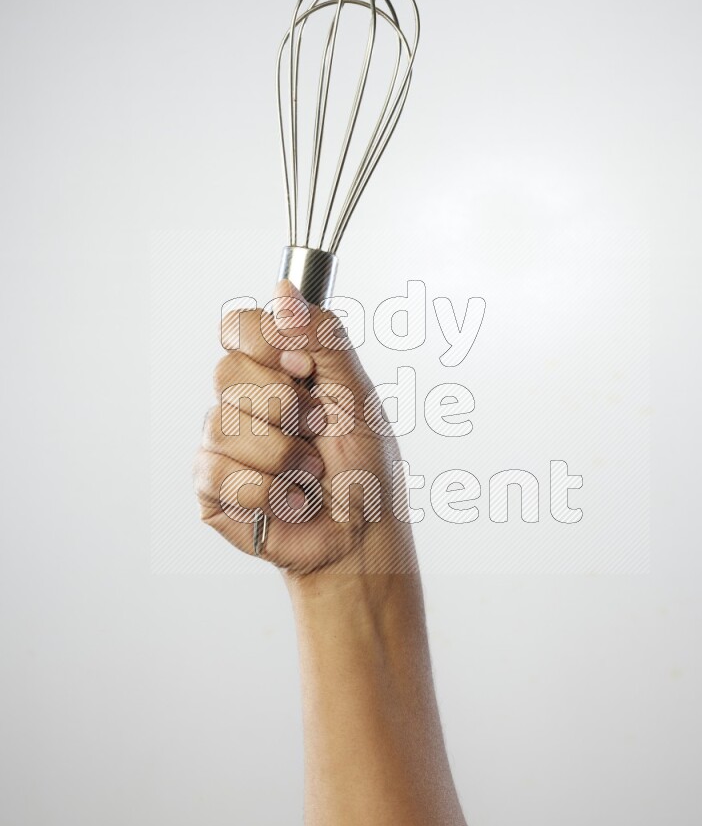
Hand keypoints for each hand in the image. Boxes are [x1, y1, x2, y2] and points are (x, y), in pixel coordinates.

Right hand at [194, 280, 417, 581]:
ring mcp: (222, 445)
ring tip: (310, 473)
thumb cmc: (365, 468)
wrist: (364, 535)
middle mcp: (242, 402)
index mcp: (275, 371)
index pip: (237, 327)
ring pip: (224, 425)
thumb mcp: (357, 395)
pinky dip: (269, 490)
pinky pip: (220, 472)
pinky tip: (292, 500)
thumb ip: (323, 339)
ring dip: (284, 455)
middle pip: (227, 373)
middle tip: (318, 431)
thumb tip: (283, 290)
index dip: (266, 344)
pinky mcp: (213, 489)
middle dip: (284, 406)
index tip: (303, 369)